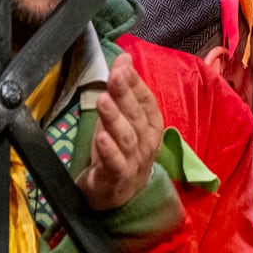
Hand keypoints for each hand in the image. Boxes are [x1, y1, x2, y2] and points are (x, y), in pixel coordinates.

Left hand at [77, 53, 163, 210]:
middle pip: (136, 117)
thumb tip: (124, 57)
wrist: (116, 195)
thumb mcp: (121, 118)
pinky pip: (115, 164)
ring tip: (104, 100)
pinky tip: (102, 138)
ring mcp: (133, 162)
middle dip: (125, 95)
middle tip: (115, 76)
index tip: (123, 65)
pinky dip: (110, 151)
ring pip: (126, 138)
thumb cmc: (119, 151)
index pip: (146, 101)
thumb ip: (124, 90)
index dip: (135, 83)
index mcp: (151, 127)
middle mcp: (146, 144)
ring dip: (115, 118)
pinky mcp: (116, 179)